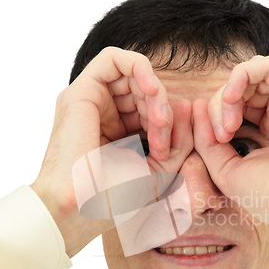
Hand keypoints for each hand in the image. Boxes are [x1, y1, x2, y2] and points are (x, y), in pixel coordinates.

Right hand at [30, 47, 192, 257]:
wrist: (82, 208)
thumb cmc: (116, 198)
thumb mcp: (160, 168)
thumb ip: (179, 139)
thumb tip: (187, 104)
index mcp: (117, 132)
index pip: (151, 109)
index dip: (167, 123)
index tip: (167, 150)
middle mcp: (102, 113)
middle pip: (143, 91)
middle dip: (162, 109)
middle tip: (164, 135)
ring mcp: (90, 101)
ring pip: (133, 76)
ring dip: (155, 93)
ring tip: (160, 119)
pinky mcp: (81, 91)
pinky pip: (113, 59)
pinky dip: (139, 67)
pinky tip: (153, 89)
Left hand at [193, 55, 268, 239]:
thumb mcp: (226, 168)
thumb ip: (207, 140)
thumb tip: (196, 106)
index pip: (236, 108)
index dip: (216, 116)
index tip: (215, 141)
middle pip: (241, 91)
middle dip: (220, 106)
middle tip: (220, 133)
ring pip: (251, 76)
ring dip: (228, 95)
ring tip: (227, 123)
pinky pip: (268, 65)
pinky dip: (242, 75)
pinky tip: (231, 97)